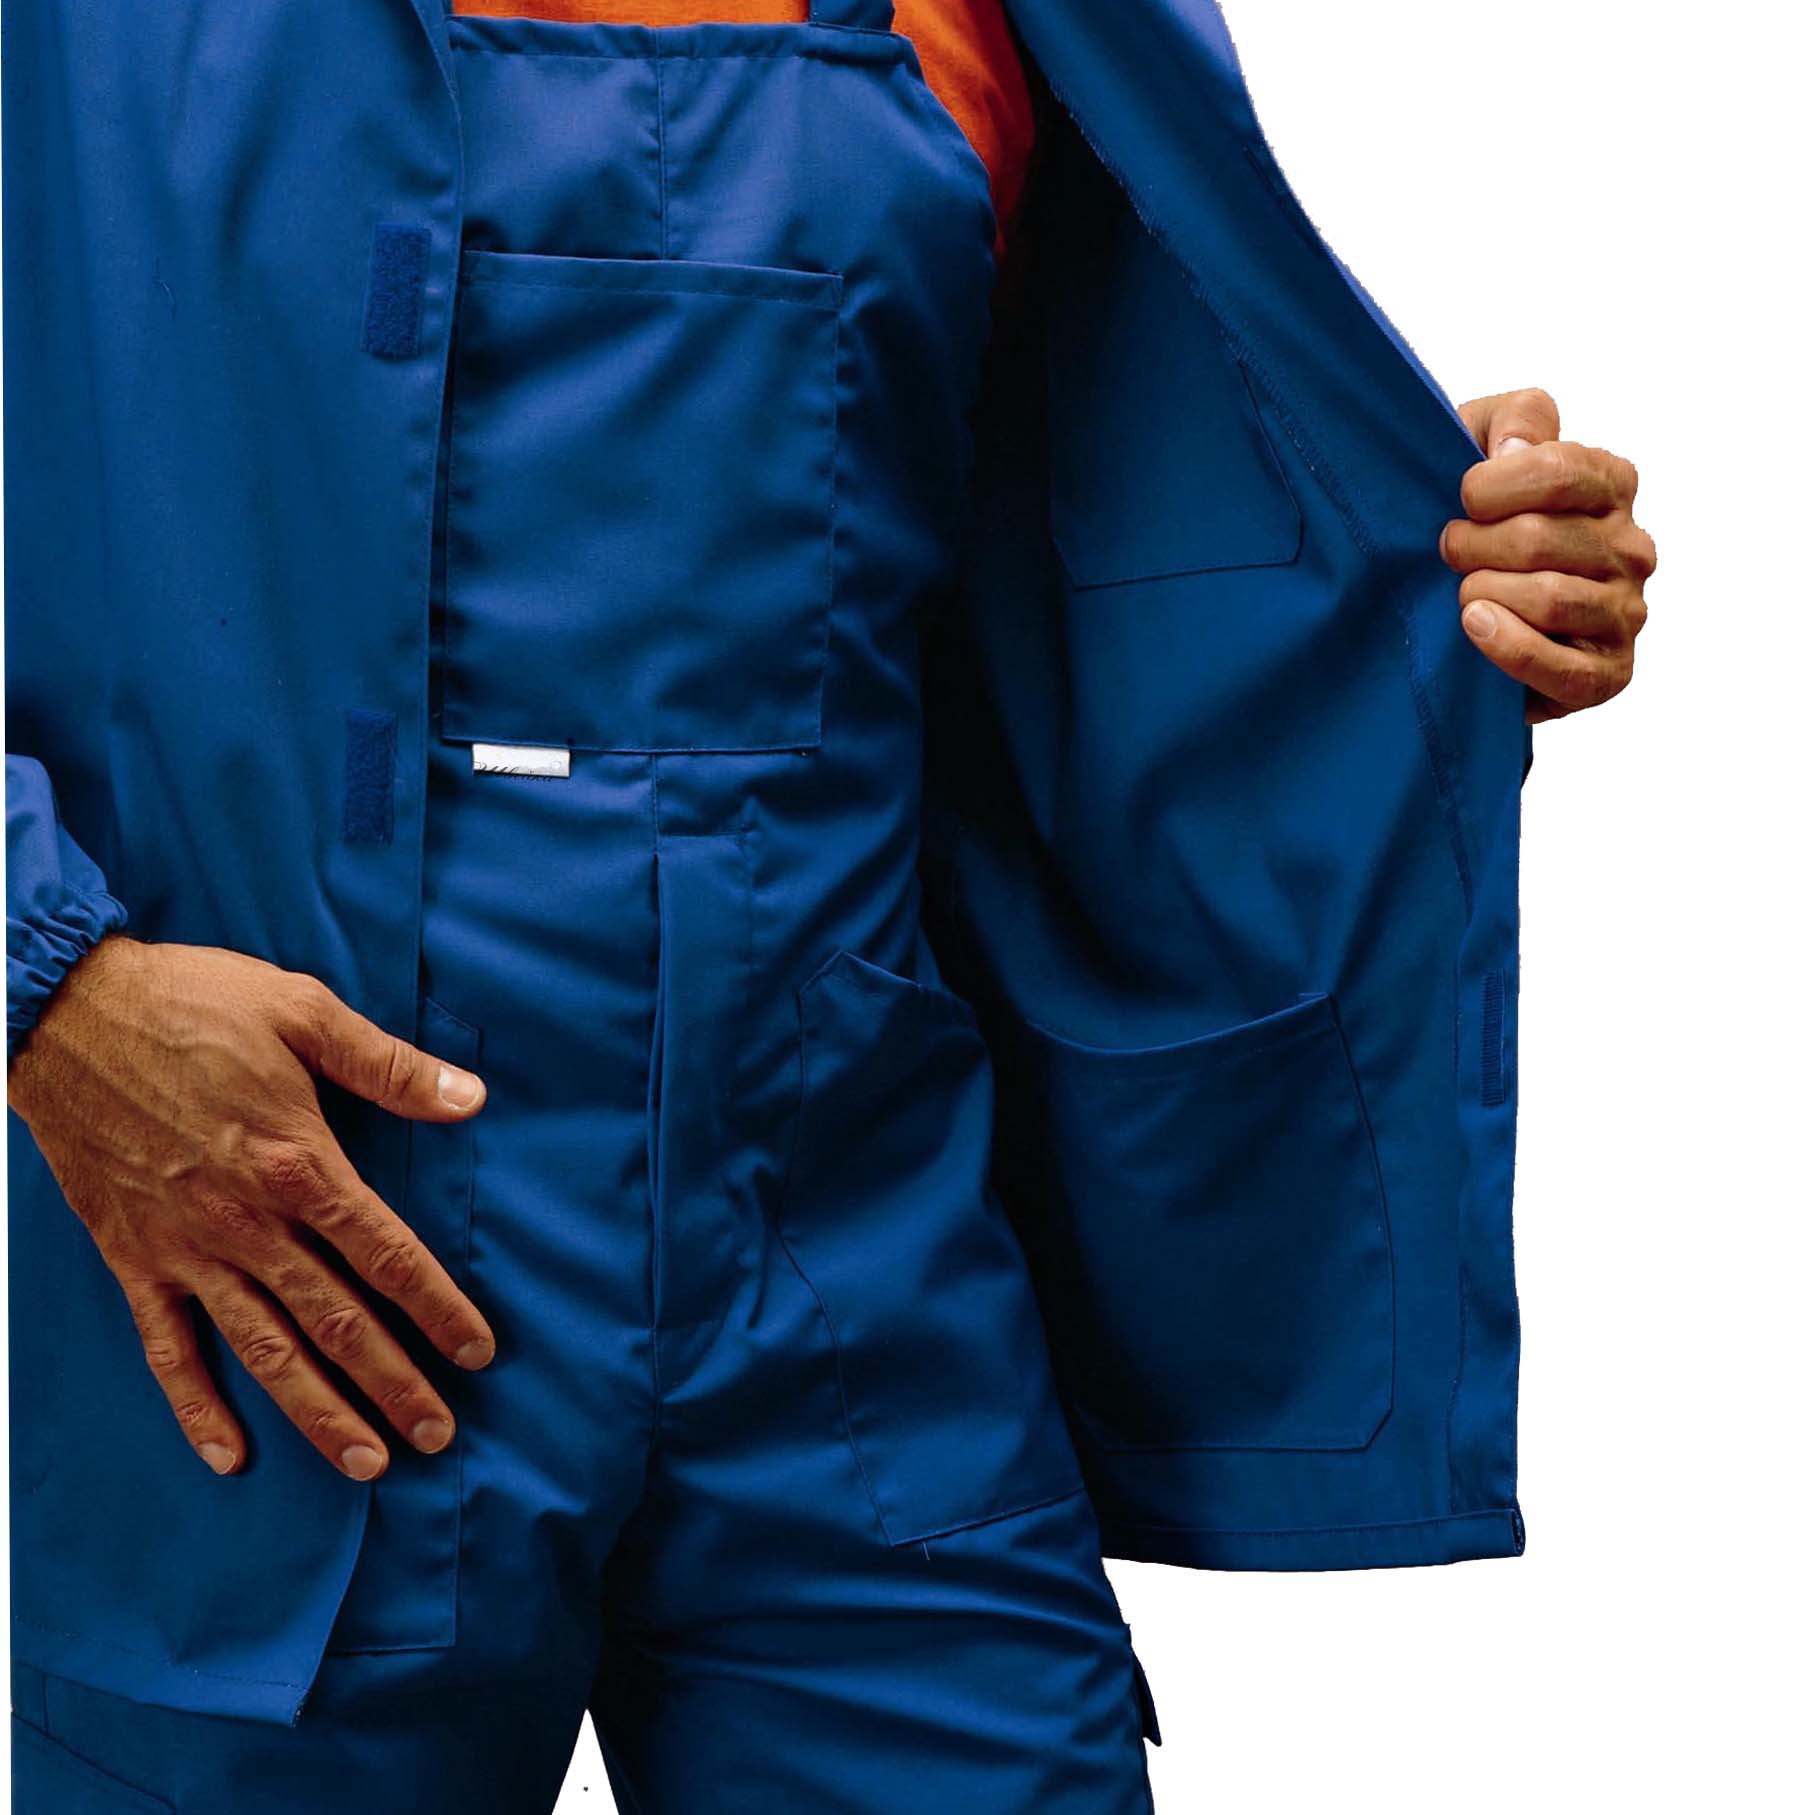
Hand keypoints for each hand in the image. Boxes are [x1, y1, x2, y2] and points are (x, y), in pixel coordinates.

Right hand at [7, 935, 493, 1480]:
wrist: (64, 1014)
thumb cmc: (193, 1005)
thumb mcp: (303, 1012)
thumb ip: (390, 1066)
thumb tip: (473, 1097)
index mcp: (299, 1163)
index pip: (387, 1254)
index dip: (438, 1308)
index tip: (479, 1353)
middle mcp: (247, 1222)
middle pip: (337, 1321)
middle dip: (394, 1383)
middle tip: (440, 1435)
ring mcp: (186, 1248)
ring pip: (265, 1350)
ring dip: (318, 1412)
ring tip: (368, 1463)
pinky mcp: (133, 1258)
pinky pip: (167, 1348)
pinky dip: (196, 1405)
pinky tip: (229, 1454)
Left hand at [1442, 388, 1655, 722]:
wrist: (1454, 612)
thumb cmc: (1472, 521)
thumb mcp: (1481, 444)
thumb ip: (1512, 420)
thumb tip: (1516, 448)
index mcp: (1612, 486)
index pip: (1561, 471)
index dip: (1495, 486)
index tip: (1462, 498)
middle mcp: (1631, 548)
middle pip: (1541, 539)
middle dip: (1474, 546)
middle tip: (1448, 553)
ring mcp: (1625, 613)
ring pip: (1549, 599)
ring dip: (1484, 594)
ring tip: (1460, 593)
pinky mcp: (1608, 674)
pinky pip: (1562, 668)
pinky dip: (1509, 648)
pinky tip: (1476, 627)